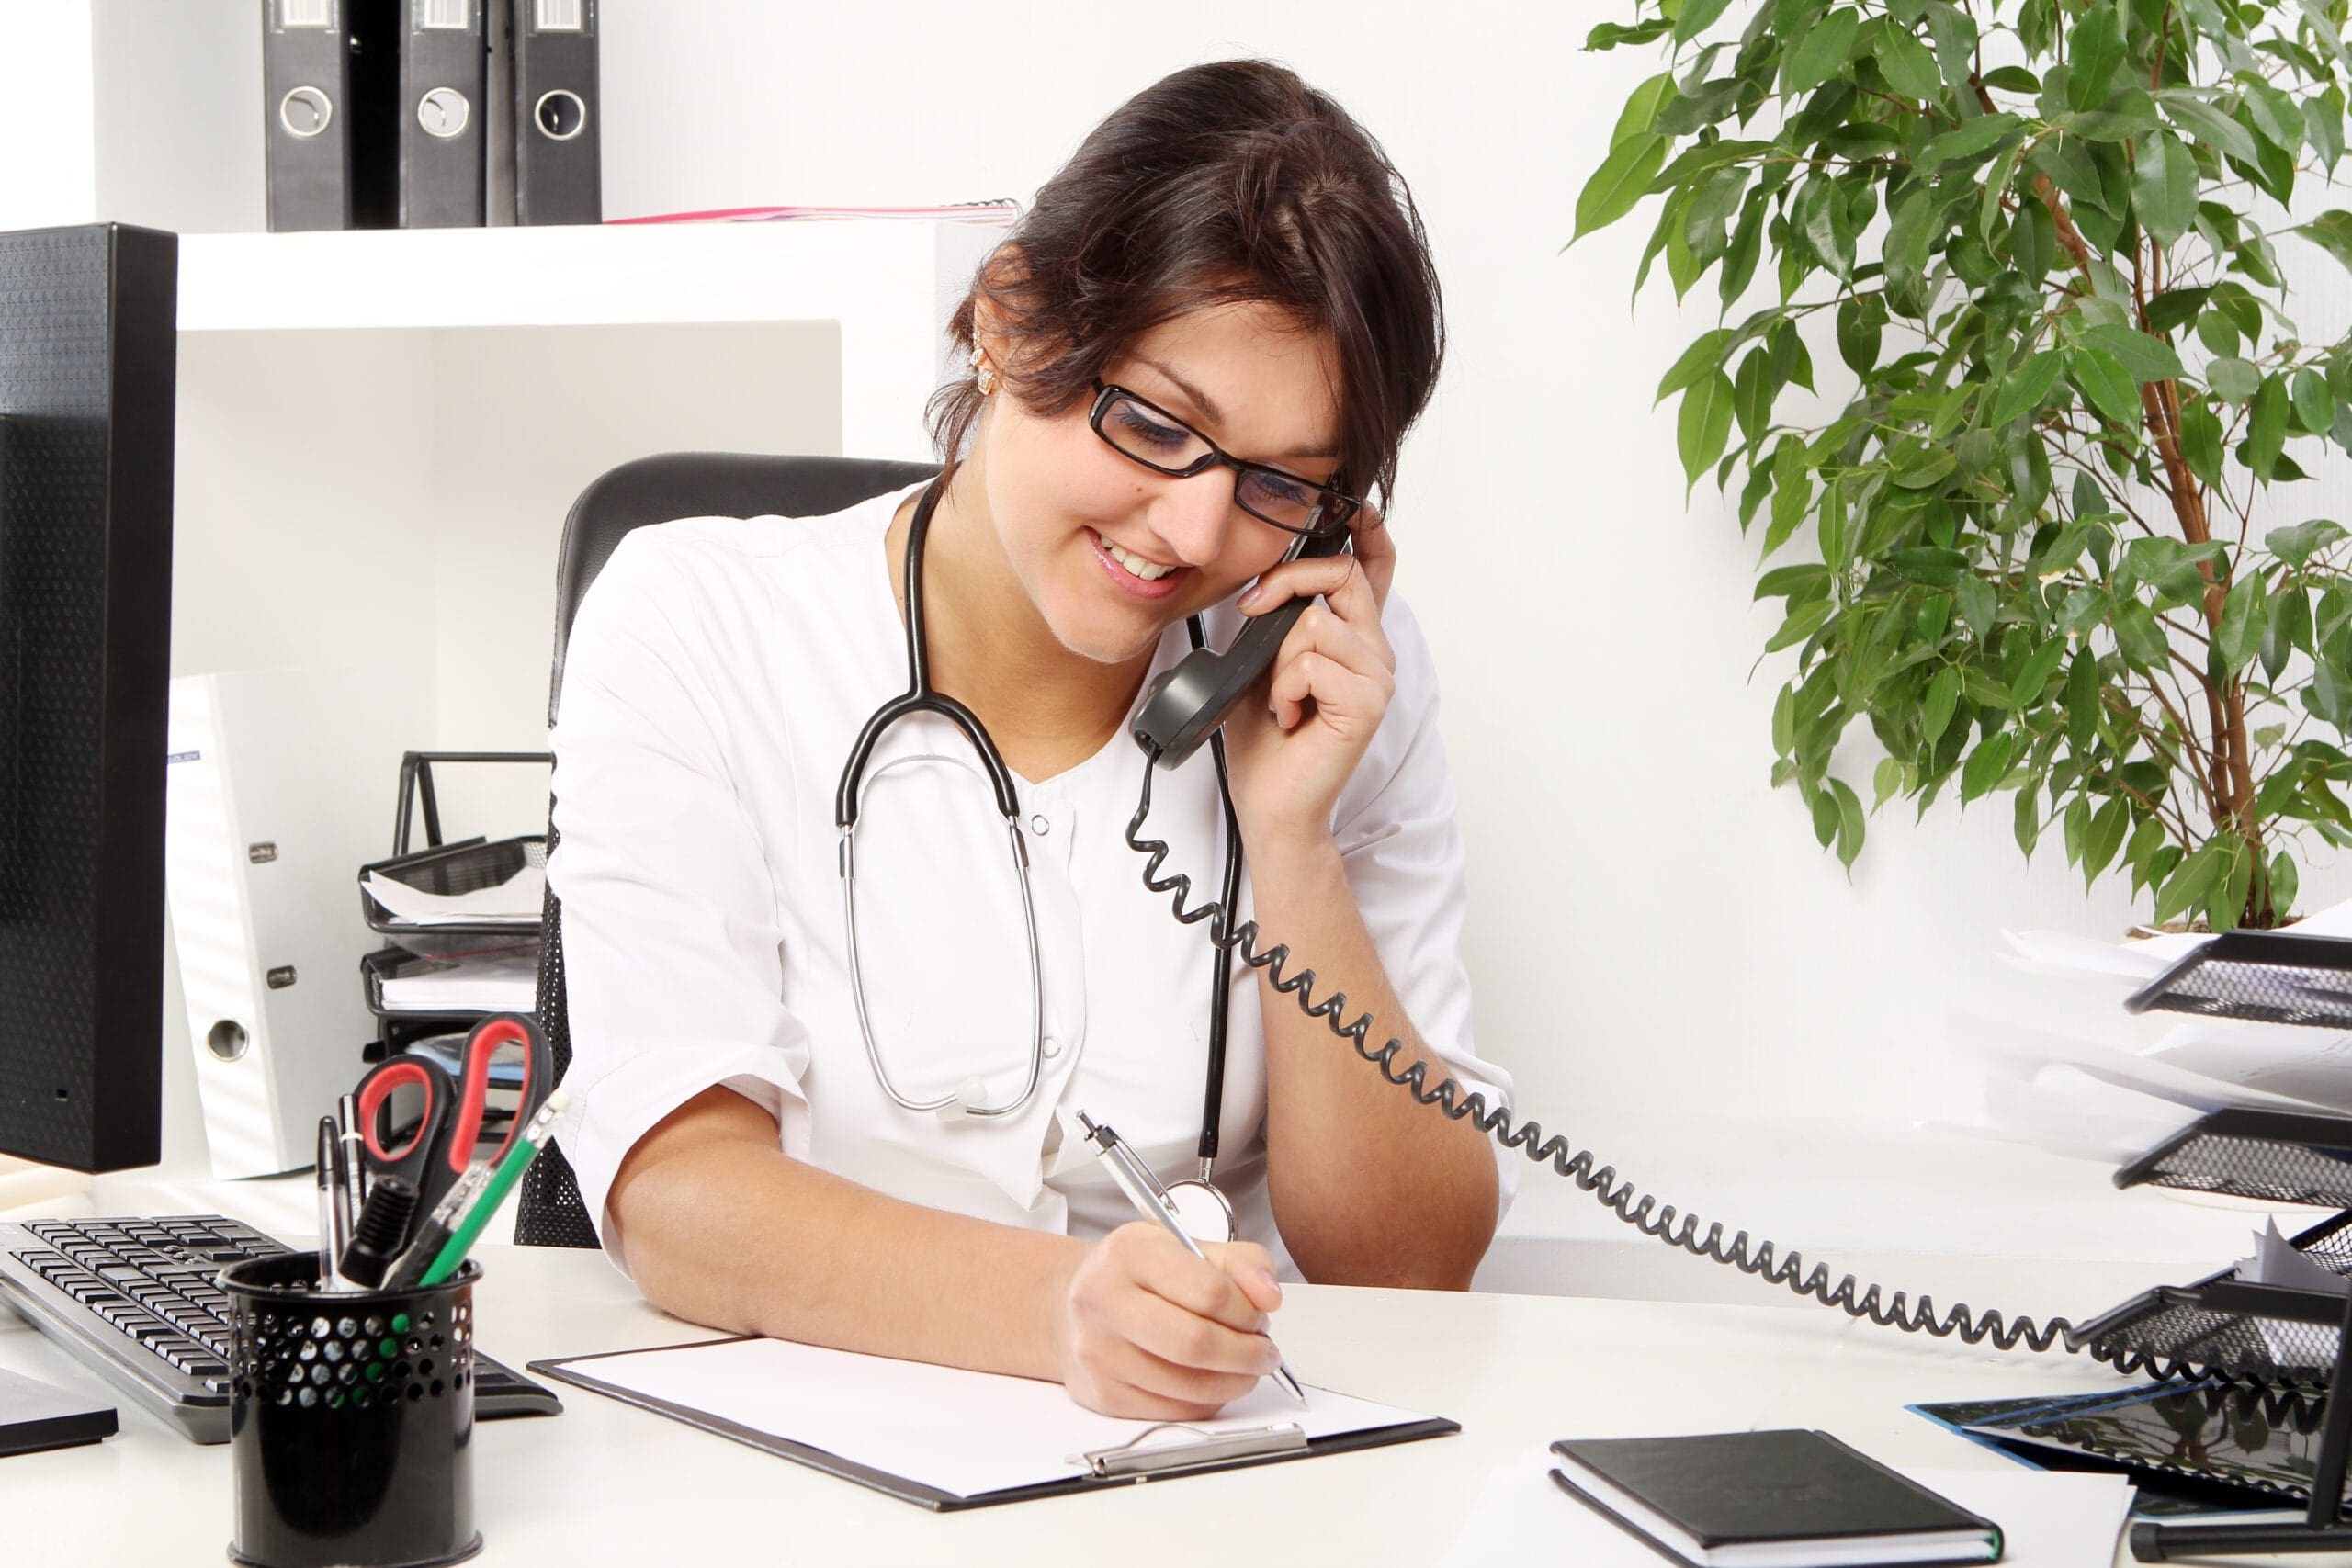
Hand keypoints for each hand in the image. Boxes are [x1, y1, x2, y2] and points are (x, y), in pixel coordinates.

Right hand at [1049, 1223, 1286, 1418]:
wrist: (1074, 1303)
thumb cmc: (1141, 1274)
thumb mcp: (1189, 1246)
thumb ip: (1242, 1262)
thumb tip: (1269, 1297)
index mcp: (1130, 1253)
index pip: (1209, 1291)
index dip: (1249, 1310)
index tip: (1261, 1314)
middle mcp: (1105, 1301)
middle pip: (1196, 1344)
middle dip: (1247, 1353)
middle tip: (1264, 1351)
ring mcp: (1099, 1353)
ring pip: (1190, 1386)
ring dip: (1235, 1381)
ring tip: (1244, 1365)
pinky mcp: (1104, 1395)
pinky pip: (1176, 1412)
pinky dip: (1209, 1401)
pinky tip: (1213, 1380)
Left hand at [1220, 503, 1397, 846]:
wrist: (1271, 804)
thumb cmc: (1265, 739)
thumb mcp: (1259, 662)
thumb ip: (1274, 621)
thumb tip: (1262, 582)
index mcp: (1353, 638)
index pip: (1375, 569)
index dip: (1369, 532)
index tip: (1355, 506)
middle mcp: (1374, 653)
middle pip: (1343, 574)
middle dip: (1286, 583)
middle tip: (1253, 613)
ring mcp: (1376, 678)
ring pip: (1318, 623)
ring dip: (1279, 662)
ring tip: (1280, 698)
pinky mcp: (1367, 705)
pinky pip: (1313, 662)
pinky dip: (1285, 688)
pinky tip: (1289, 716)